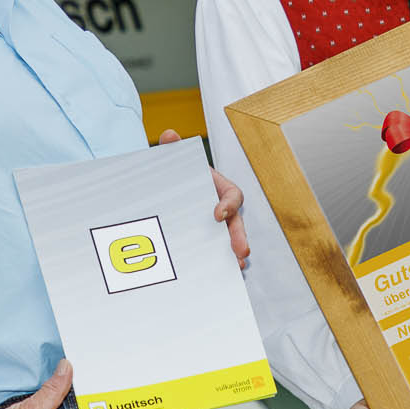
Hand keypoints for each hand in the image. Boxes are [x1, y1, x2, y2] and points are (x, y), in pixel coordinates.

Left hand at [161, 128, 248, 269]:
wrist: (168, 192)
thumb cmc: (176, 176)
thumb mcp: (174, 163)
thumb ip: (172, 150)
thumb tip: (169, 135)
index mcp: (219, 188)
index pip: (232, 195)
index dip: (228, 204)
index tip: (217, 214)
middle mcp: (222, 209)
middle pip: (237, 223)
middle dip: (240, 236)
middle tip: (241, 250)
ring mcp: (217, 227)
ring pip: (231, 240)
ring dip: (236, 252)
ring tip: (237, 265)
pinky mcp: (208, 241)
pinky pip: (218, 252)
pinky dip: (222, 262)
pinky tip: (222, 273)